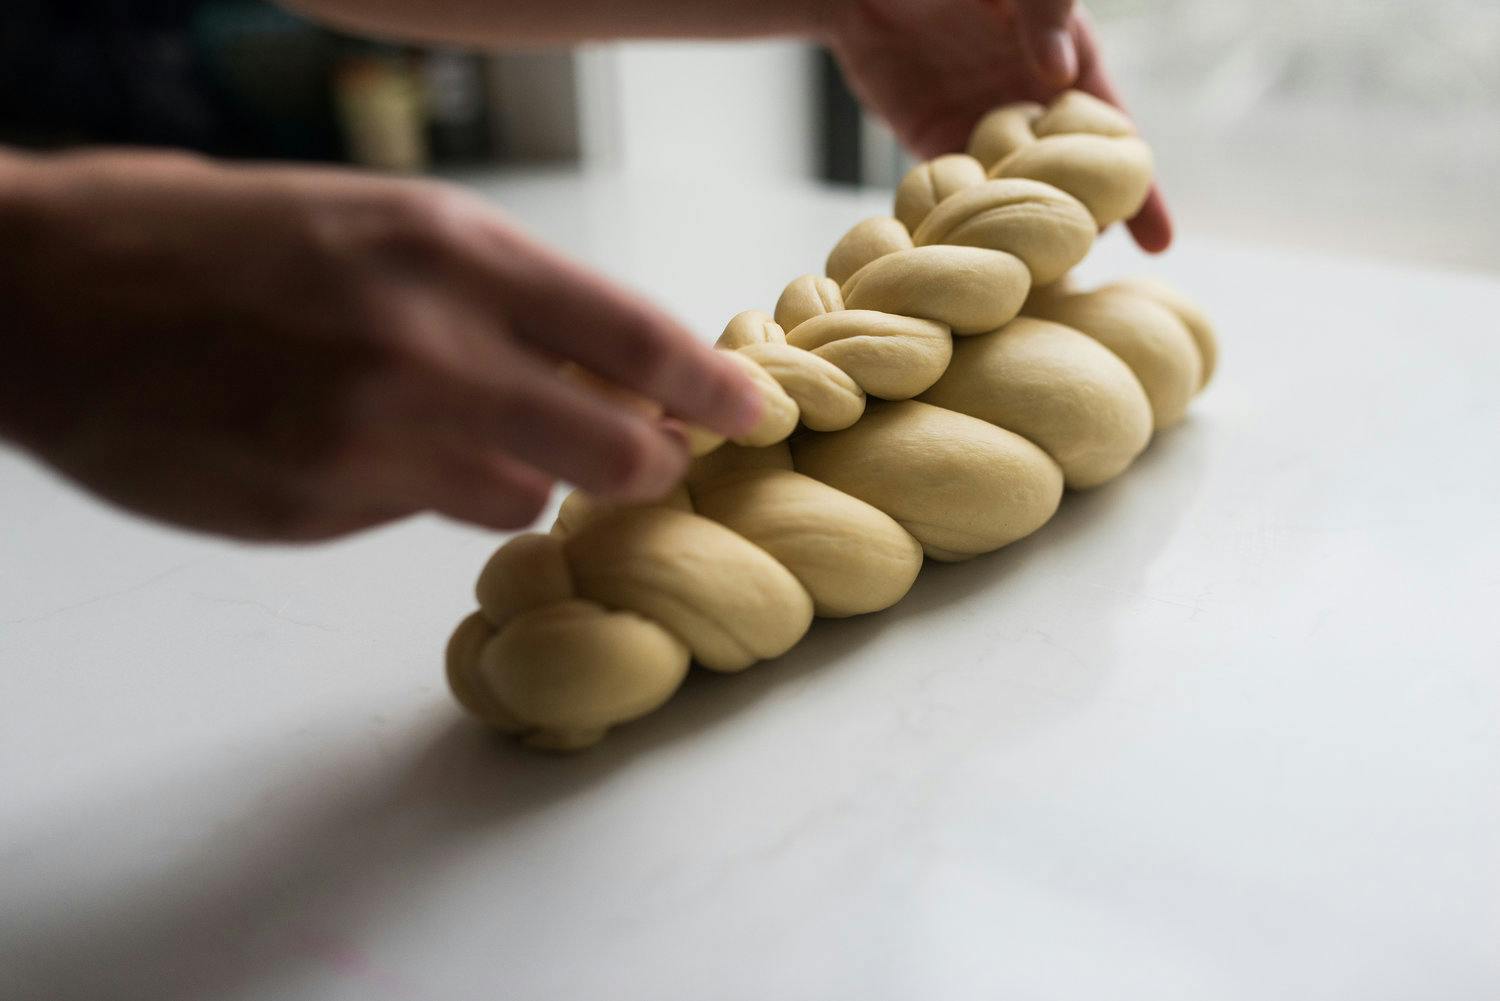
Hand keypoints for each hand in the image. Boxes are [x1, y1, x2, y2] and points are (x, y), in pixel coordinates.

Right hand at [0, 150, 760, 540]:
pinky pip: (423, 518)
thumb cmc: (215, 239)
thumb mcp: (378, 225)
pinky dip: (419, 492)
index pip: (635, 337)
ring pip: (521, 497)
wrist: (45, 292)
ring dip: (513, 473)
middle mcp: (426, 347)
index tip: (758, 412)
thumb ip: (496, 299)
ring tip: (434, 424)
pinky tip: (345, 443)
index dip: (714, 388)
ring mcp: (371, 440)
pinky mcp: (318, 511)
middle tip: (653, 463)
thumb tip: (600, 370)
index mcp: (449, 250)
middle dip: (647, 463)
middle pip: (614, 447)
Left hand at [823, 0, 1171, 251]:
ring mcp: (986, 131)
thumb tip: (1058, 73)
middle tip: (1079, 270)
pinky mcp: (936, 144)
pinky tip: (977, 264)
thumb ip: (1045, 12)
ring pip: (1019, 201)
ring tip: (1036, 286)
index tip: (1159, 244)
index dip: (1141, 193)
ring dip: (1028, 242)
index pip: (1116, 141)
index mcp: (1070, 68)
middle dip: (1083, 229)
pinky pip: (961, 194)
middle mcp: (1033, 107)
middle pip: (1072, 185)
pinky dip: (968, 226)